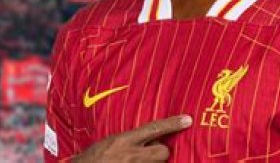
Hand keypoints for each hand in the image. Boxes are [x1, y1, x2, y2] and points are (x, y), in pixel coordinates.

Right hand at [68, 114, 192, 161]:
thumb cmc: (91, 159)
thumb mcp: (108, 142)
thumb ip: (128, 139)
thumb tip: (147, 137)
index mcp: (123, 141)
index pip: (154, 129)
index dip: (173, 124)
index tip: (188, 119)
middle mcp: (131, 156)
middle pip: (163, 151)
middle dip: (161, 151)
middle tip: (151, 152)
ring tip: (139, 160)